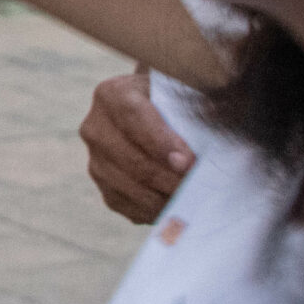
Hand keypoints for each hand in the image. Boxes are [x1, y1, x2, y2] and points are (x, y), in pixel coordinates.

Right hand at [80, 66, 194, 223]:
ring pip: (126, 186)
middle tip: (199, 190)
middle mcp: (95, 126)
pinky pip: (124, 204)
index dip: (161, 142)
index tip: (189, 162)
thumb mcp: (185, 97)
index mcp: (113, 94)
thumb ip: (197, 111)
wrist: (159, 116)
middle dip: (168, 178)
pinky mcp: (102, 184)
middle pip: (130, 159)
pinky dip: (150, 210)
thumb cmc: (179, 105)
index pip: (133, 117)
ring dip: (161, 198)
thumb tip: (208, 143)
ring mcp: (95, 158)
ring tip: (192, 202)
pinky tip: (174, 206)